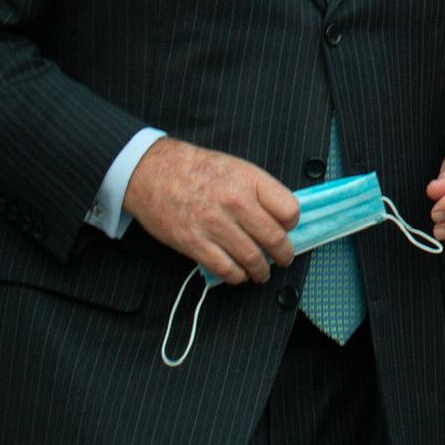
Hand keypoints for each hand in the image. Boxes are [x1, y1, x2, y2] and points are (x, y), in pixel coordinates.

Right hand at [126, 138, 298, 283]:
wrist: (152, 171)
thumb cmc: (197, 169)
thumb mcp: (237, 168)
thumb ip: (260, 191)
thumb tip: (280, 217)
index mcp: (250, 181)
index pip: (289, 210)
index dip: (292, 223)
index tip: (288, 229)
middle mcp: (235, 203)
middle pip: (274, 238)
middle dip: (283, 254)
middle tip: (284, 258)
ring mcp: (214, 224)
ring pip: (251, 258)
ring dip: (261, 270)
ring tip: (262, 273)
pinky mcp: (193, 242)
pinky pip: (224, 268)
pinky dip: (236, 276)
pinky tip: (239, 274)